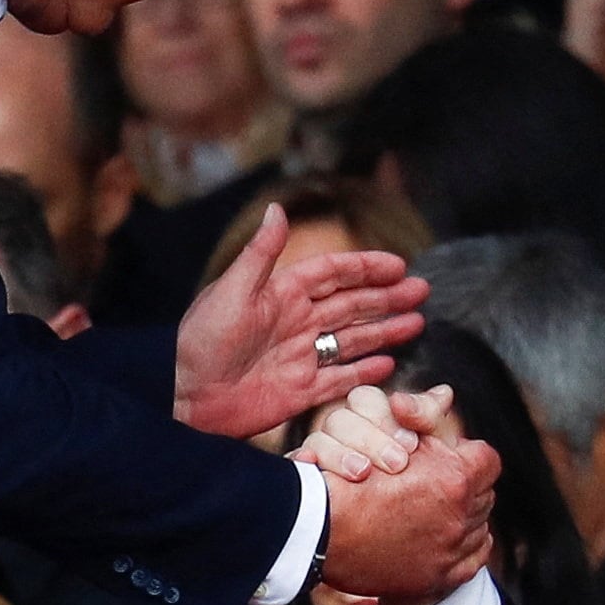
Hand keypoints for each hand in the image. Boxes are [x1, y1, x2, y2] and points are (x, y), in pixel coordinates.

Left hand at [174, 204, 427, 441]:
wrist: (182, 396)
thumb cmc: (201, 340)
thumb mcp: (231, 291)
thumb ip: (260, 254)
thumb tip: (277, 208)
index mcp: (281, 293)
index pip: (333, 273)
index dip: (366, 267)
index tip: (399, 264)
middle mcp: (295, 322)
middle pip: (351, 305)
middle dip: (386, 297)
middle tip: (422, 291)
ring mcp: (299, 357)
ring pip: (352, 339)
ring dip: (384, 330)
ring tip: (417, 322)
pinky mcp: (298, 391)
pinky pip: (339, 379)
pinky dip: (364, 372)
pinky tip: (389, 363)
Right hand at [317, 384, 497, 604]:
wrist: (320, 535)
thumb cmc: (347, 480)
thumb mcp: (385, 433)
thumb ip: (422, 414)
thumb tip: (446, 394)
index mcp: (453, 478)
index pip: (486, 457)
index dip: (466, 453)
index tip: (449, 456)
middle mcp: (459, 516)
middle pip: (484, 491)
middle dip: (464, 482)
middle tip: (438, 480)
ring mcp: (451, 550)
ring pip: (480, 523)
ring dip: (463, 513)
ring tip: (435, 508)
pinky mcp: (442, 576)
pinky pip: (476, 555)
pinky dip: (466, 544)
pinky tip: (445, 536)